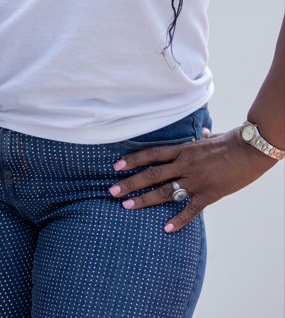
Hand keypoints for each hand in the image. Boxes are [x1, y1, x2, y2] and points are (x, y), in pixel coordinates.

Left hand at [109, 126, 278, 232]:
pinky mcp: (209, 194)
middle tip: (112, 192)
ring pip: (165, 192)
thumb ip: (200, 140)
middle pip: (151, 174)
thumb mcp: (209, 139)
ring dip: (145, 200)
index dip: (132, 160)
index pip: (151, 154)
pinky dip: (179, 220)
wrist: (250, 151)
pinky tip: (167, 228)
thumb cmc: (230, 143)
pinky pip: (191, 209)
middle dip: (130, 183)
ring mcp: (196, 181)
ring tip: (127, 207)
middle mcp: (184, 165)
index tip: (115, 167)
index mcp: (182, 150)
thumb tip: (202, 132)